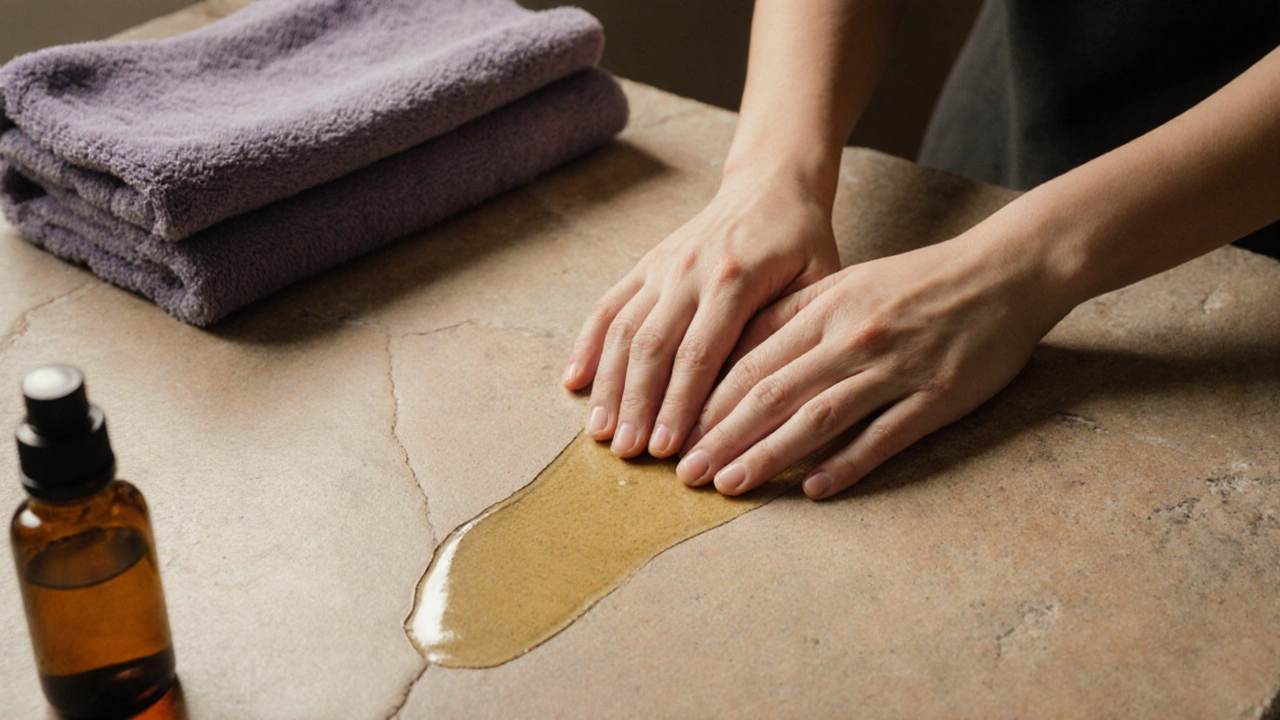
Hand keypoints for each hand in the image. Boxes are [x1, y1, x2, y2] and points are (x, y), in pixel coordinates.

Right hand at [562, 169, 840, 458]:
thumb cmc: (801, 244)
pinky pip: (607, 307)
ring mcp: (660, 268)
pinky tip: (573, 382)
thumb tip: (765, 400)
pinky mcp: (644, 266)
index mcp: (735, 279)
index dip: (680, 405)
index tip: (669, 450)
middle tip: (629, 453)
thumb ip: (791, 333)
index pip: (700, 355)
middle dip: (638, 405)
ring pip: (623, 331)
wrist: (769, 186)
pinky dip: (587, 345)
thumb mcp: (817, 282)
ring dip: (608, 385)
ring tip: (601, 433)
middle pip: (653, 348)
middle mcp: (688, 271)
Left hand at [675, 229, 1068, 499]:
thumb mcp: (846, 282)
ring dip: (767, 455)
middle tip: (686, 473)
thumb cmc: (917, 282)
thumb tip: (734, 352)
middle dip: (721, 436)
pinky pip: (883, 436)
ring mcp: (893, 368)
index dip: (708, 402)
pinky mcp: (936, 396)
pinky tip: (814, 490)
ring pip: (816, 417)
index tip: (676, 433)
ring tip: (730, 485)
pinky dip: (846, 465)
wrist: (1004, 271)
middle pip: (771, 393)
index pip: (750, 362)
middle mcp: (850, 337)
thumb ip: (792, 316)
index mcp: (823, 308)